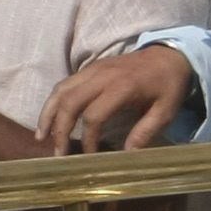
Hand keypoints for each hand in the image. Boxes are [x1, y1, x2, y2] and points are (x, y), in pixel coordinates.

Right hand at [36, 45, 197, 153]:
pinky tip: (50, 119)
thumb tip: (126, 156)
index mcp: (122, 87)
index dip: (88, 138)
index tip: (89, 155)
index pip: (94, 116)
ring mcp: (92, 69)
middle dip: (59, 129)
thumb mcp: (166, 111)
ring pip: (60, 90)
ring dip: (47, 114)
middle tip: (57, 153)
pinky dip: (53, 102)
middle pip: (69, 102)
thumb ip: (145, 131)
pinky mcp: (88, 68)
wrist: (168, 54)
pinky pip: (64, 84)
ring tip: (41, 137)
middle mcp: (101, 76)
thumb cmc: (168, 85)